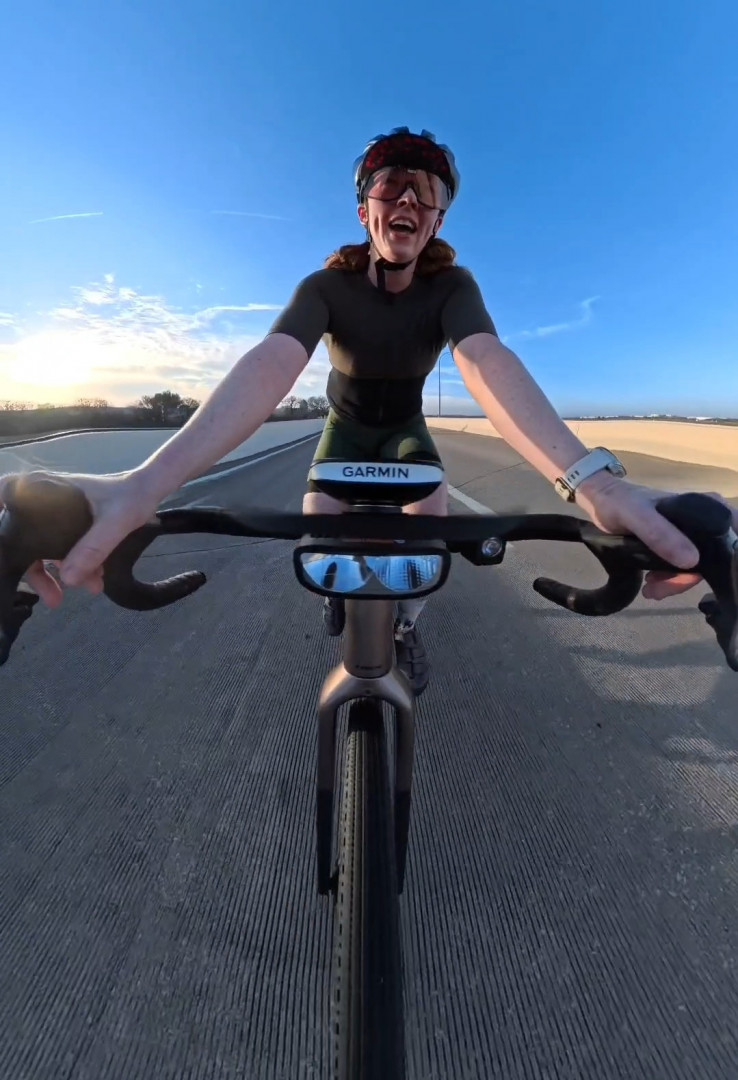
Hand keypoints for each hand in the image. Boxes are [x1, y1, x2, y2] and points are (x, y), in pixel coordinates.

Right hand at [0, 469, 161, 607]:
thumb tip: (68, 578)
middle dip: (35, 572)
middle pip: (22, 538)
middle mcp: (43, 500)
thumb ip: (94, 547)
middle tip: (52, 598)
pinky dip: (75, 567)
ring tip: (79, 594)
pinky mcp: (68, 526)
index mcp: (44, 489)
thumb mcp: (116, 521)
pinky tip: (94, 581)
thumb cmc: (130, 496)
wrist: (150, 491)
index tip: (2, 551)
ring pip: (43, 549)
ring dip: (58, 574)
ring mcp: (55, 515)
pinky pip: (62, 550)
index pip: (3, 494)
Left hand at [575, 474, 737, 600]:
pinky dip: (668, 580)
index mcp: (704, 508)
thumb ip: (661, 535)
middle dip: (686, 579)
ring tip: (651, 590)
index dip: (726, 560)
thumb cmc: (620, 502)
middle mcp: (703, 521)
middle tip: (659, 590)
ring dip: (674, 583)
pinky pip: (680, 567)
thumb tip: (692, 561)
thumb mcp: (638, 516)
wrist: (599, 500)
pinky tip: (651, 586)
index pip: (729, 537)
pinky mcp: (675, 545)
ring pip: (694, 567)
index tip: (710, 580)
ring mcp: (689, 534)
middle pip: (710, 558)